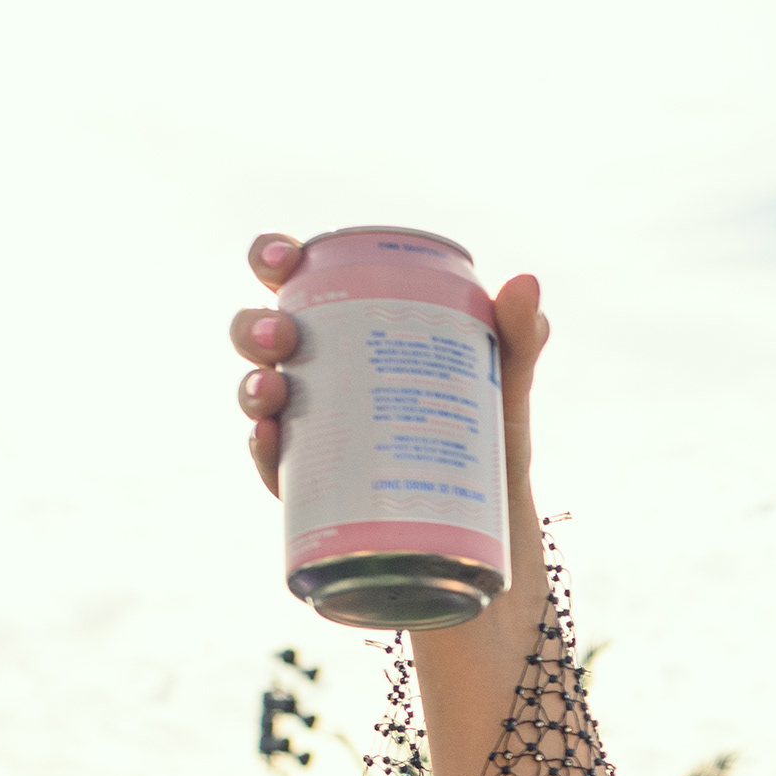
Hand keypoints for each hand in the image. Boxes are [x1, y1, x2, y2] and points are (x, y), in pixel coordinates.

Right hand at [233, 229, 547, 496]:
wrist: (495, 517)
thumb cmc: (486, 429)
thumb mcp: (503, 379)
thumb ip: (517, 333)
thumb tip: (524, 282)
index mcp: (348, 326)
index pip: (295, 279)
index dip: (271, 258)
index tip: (284, 262)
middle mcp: (315, 371)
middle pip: (258, 333)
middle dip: (255, 327)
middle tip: (284, 337)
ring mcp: (306, 426)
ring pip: (256, 394)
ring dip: (251, 386)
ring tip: (274, 390)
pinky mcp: (310, 483)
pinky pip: (271, 462)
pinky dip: (263, 448)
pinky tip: (270, 438)